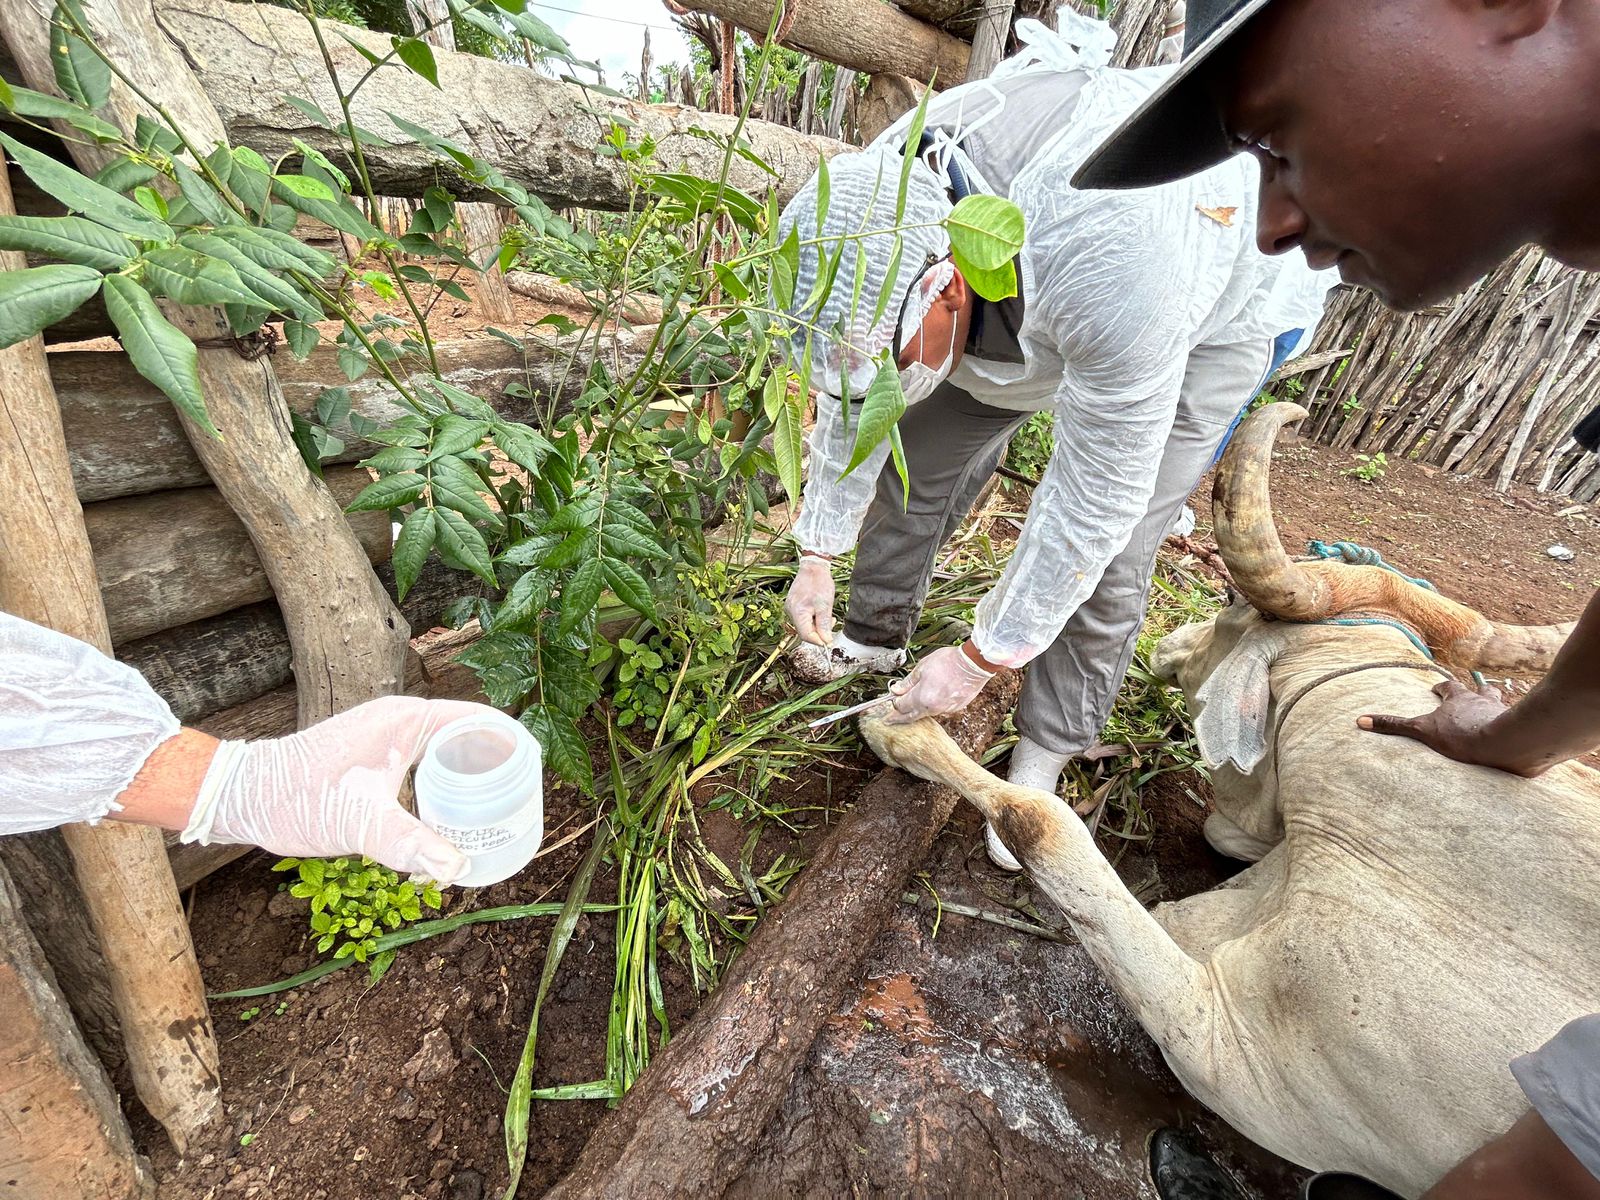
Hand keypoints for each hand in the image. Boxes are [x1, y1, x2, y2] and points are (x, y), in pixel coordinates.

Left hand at [186, 696, 497, 882]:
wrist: (242, 796)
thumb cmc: (295, 798)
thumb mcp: (358, 823)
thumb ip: (408, 844)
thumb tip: (456, 869)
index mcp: (405, 720)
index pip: (477, 719)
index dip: (511, 742)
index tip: (536, 770)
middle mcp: (401, 722)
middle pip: (469, 735)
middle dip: (499, 764)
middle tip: (524, 799)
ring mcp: (388, 738)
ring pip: (449, 751)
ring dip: (474, 776)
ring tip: (500, 809)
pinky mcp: (377, 757)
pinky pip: (428, 764)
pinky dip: (449, 784)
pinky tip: (455, 816)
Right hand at [786, 554, 836, 645]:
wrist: (813, 567)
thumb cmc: (819, 583)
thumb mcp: (825, 606)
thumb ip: (824, 625)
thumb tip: (826, 641)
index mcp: (797, 613)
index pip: (806, 636)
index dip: (818, 641)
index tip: (829, 640)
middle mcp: (790, 612)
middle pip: (804, 631)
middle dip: (819, 631)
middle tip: (832, 622)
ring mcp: (790, 608)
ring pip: (804, 625)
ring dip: (817, 624)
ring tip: (827, 614)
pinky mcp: (793, 605)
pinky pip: (803, 617)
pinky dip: (812, 618)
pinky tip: (820, 610)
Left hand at [885, 644, 994, 723]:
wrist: (973, 664)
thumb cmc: (948, 662)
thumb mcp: (922, 667)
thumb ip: (908, 682)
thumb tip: (896, 690)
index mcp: (922, 698)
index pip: (901, 707)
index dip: (893, 705)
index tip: (888, 706)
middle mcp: (932, 708)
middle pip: (911, 716)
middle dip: (900, 717)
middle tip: (890, 720)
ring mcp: (945, 710)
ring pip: (925, 713)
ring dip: (917, 710)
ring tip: (910, 704)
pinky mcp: (955, 709)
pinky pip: (938, 710)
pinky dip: (932, 706)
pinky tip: (931, 698)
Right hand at [1357, 679, 1539, 775]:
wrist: (1505, 744)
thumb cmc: (1463, 735)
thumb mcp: (1423, 731)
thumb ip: (1394, 726)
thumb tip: (1361, 721)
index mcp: (1460, 699)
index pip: (1449, 686)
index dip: (1442, 687)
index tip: (1437, 689)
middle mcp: (1483, 701)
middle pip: (1481, 689)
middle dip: (1476, 691)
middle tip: (1474, 694)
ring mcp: (1503, 713)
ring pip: (1502, 703)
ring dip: (1499, 704)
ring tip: (1498, 710)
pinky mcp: (1519, 730)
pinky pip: (1518, 724)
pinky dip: (1517, 726)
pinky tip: (1518, 735)